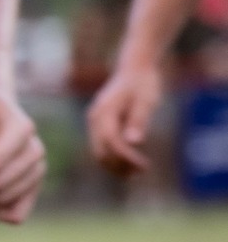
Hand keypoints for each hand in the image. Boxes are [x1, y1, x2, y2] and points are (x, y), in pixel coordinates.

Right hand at [86, 61, 163, 175]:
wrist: (134, 69)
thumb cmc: (143, 83)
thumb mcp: (146, 100)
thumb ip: (138, 120)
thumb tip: (134, 142)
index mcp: (104, 111)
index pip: (111, 141)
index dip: (126, 157)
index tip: (144, 166)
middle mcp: (95, 118)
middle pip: (101, 150)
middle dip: (119, 164)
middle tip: (141, 172)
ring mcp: (95, 121)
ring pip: (99, 150)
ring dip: (115, 164)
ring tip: (136, 172)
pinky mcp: (99, 124)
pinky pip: (102, 145)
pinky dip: (114, 156)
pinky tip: (129, 161)